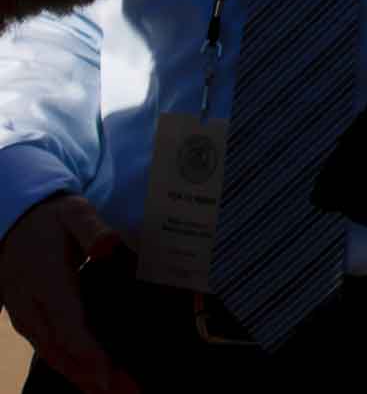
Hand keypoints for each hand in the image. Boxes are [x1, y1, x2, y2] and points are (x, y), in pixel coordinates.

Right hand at [0, 194, 135, 393]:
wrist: (14, 221)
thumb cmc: (52, 219)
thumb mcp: (74, 212)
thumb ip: (92, 229)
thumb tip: (109, 244)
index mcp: (46, 283)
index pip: (67, 327)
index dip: (89, 354)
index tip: (110, 376)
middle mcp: (32, 309)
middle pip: (62, 352)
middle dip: (95, 377)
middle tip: (130, 392)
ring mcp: (27, 320)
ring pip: (54, 358)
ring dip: (85, 380)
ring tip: (119, 393)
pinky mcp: (29, 324)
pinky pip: (50, 353)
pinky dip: (73, 370)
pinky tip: (96, 383)